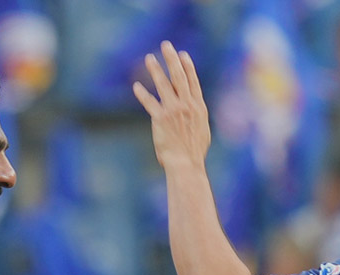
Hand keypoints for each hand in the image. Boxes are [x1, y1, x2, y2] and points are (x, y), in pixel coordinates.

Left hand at [133, 40, 210, 169]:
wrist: (186, 164)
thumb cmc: (194, 151)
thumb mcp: (202, 129)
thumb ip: (197, 115)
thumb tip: (193, 108)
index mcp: (198, 107)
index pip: (192, 81)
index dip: (187, 66)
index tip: (181, 54)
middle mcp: (186, 105)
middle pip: (179, 76)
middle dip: (171, 59)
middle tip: (166, 45)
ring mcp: (173, 111)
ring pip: (163, 85)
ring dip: (155, 70)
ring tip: (149, 58)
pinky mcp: (160, 119)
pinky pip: (149, 102)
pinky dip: (142, 94)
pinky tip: (136, 86)